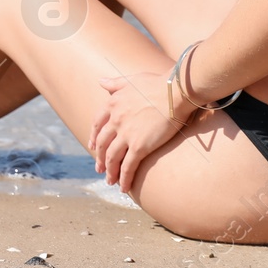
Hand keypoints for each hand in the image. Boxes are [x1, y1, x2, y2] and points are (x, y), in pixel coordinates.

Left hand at [87, 71, 187, 192]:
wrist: (175, 92)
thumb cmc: (158, 84)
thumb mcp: (131, 80)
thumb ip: (114, 83)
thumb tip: (100, 82)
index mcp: (112, 104)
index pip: (97, 124)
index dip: (93, 137)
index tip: (92, 146)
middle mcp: (115, 120)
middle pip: (102, 143)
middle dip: (99, 158)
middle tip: (99, 168)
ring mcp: (126, 134)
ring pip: (111, 157)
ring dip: (109, 171)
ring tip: (110, 180)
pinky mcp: (139, 146)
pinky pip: (127, 166)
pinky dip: (124, 178)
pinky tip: (123, 187)